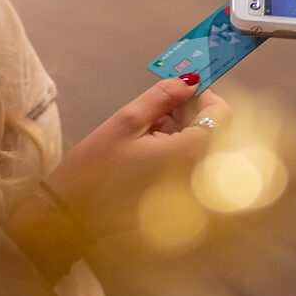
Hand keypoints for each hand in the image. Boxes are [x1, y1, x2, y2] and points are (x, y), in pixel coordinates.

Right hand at [43, 77, 215, 236]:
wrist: (74, 215)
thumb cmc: (95, 172)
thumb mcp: (127, 122)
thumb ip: (162, 96)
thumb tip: (188, 80)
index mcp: (188, 155)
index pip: (220, 115)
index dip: (206, 94)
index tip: (186, 85)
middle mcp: (197, 175)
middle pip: (213, 131)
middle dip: (191, 111)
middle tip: (162, 103)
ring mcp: (189, 190)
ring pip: (200, 147)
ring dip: (182, 129)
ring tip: (147, 127)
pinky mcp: (179, 199)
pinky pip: (189, 164)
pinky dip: (176, 148)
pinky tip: (148, 145)